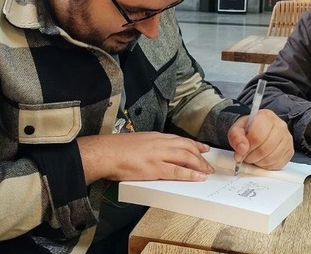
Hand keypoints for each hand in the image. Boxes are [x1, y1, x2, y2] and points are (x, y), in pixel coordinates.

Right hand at [77, 132, 213, 184]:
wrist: (106, 153)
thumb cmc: (116, 149)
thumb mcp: (137, 141)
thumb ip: (149, 146)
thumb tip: (157, 153)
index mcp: (154, 137)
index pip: (179, 139)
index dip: (193, 144)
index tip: (202, 148)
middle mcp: (159, 143)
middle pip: (186, 147)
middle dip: (200, 155)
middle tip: (208, 162)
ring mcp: (158, 155)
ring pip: (185, 157)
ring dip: (199, 164)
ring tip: (207, 171)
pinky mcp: (154, 168)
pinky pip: (177, 172)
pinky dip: (190, 175)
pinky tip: (197, 177)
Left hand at [228, 109, 293, 169]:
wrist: (257, 131)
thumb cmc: (247, 129)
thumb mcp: (236, 130)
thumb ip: (236, 138)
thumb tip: (242, 150)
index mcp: (265, 116)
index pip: (257, 135)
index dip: (247, 147)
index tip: (241, 150)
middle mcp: (280, 125)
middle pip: (266, 147)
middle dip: (252, 156)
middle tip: (245, 156)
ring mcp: (287, 138)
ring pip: (272, 157)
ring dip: (259, 161)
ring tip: (252, 157)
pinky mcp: (290, 150)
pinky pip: (279, 163)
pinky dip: (267, 165)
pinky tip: (261, 159)